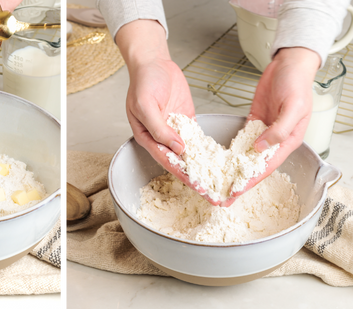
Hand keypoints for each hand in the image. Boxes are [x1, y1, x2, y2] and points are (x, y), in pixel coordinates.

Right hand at [116, 20, 223, 205]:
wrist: (154, 62)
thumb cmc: (144, 82)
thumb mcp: (146, 105)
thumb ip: (160, 129)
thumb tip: (178, 150)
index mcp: (147, 137)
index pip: (167, 161)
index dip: (183, 175)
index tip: (197, 187)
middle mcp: (161, 137)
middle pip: (179, 162)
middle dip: (195, 177)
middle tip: (212, 191)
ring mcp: (175, 130)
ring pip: (189, 153)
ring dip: (202, 167)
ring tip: (218, 181)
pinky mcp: (186, 121)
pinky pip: (196, 138)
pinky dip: (205, 149)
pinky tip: (217, 160)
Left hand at [230, 47, 320, 198]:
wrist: (288, 65)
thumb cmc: (296, 84)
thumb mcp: (293, 107)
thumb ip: (279, 129)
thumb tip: (261, 148)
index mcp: (288, 141)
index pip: (266, 167)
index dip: (250, 181)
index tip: (235, 192)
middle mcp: (274, 140)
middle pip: (254, 166)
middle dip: (239, 181)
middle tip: (222, 196)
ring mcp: (263, 132)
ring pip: (247, 156)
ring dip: (234, 170)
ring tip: (219, 183)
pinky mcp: (253, 122)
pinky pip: (242, 140)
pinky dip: (233, 151)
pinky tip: (222, 160)